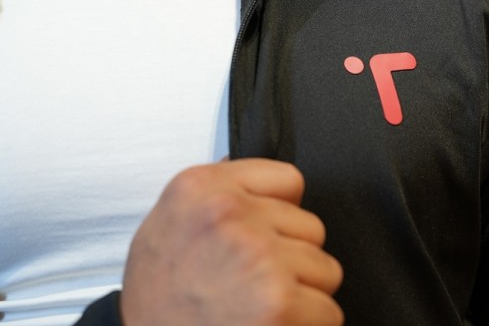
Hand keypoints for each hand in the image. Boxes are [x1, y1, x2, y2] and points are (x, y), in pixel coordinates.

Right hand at [120, 159, 343, 325]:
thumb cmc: (159, 292)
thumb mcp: (172, 217)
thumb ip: (219, 189)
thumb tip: (261, 179)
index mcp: (203, 186)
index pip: (289, 179)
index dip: (282, 212)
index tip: (267, 231)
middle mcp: (229, 214)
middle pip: (311, 226)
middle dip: (291, 255)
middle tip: (253, 278)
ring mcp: (258, 256)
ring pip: (325, 268)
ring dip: (302, 292)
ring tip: (258, 304)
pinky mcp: (280, 303)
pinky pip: (329, 310)